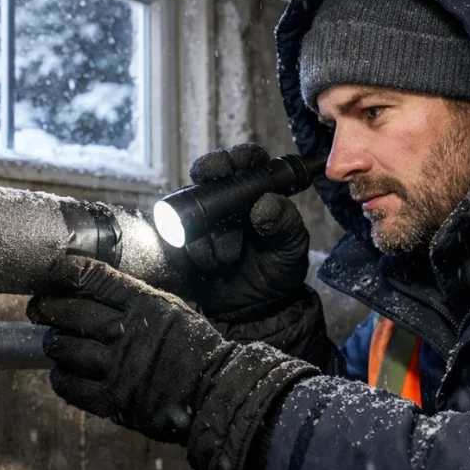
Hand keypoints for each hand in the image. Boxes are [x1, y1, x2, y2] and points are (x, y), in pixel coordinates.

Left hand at [28, 256, 233, 443]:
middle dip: (48, 307)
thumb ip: (137, 298)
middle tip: (39, 308)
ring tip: (54, 341)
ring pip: (65, 348)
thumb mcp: (171, 309)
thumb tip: (98, 288)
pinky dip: (60, 377)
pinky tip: (62, 372)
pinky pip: (71, 386)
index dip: (67, 274)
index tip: (54, 275)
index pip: (95, 279)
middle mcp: (126, 332)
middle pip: (71, 312)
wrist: (213, 391)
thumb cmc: (195, 347)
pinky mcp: (112, 400)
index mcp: (144, 304)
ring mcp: (117, 367)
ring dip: (53, 343)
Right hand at [184, 143, 309, 320]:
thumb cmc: (277, 272)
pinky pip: (178, 232)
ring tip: (228, 258)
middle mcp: (228, 198)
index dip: (237, 157)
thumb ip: (286, 223)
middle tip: (210, 184)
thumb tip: (266, 203)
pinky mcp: (184, 237)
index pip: (247, 162)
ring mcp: (203, 217)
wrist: (253, 311)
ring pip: (193, 203)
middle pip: (210, 171)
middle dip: (208, 174)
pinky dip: (195, 248)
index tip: (232, 167)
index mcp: (258, 192)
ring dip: (209, 230)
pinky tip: (211, 264)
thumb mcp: (291, 249)